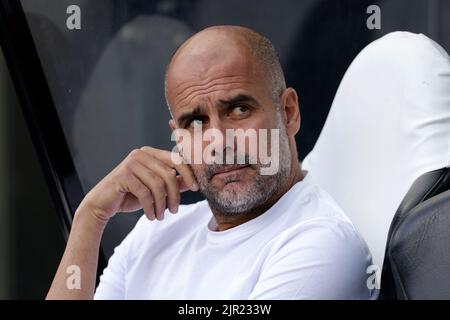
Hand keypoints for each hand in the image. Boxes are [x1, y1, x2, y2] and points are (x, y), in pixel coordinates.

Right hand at [78, 147, 198, 222]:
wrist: (102, 204)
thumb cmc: (130, 195)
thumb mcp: (155, 189)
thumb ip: (173, 183)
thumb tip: (192, 182)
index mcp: (150, 153)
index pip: (176, 159)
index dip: (188, 173)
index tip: (195, 188)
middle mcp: (141, 154)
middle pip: (169, 173)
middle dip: (174, 195)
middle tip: (174, 211)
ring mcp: (130, 163)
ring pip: (158, 185)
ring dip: (162, 204)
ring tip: (161, 216)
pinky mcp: (123, 175)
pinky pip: (145, 193)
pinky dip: (150, 207)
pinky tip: (151, 216)